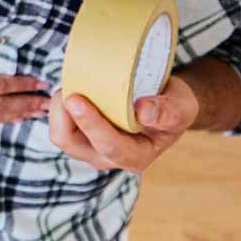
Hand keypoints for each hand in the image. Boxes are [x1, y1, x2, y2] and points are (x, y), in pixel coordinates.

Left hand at [47, 75, 196, 171]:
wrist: (168, 106)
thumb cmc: (175, 107)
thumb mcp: (182, 107)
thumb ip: (167, 112)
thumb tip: (143, 111)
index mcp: (136, 156)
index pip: (109, 146)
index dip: (90, 123)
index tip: (76, 99)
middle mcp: (110, 157)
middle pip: (71, 144)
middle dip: (62, 115)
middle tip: (70, 85)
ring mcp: (94, 148)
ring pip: (61, 135)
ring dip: (59, 109)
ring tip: (73, 83)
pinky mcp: (83, 136)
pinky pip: (62, 124)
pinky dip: (61, 106)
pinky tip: (74, 86)